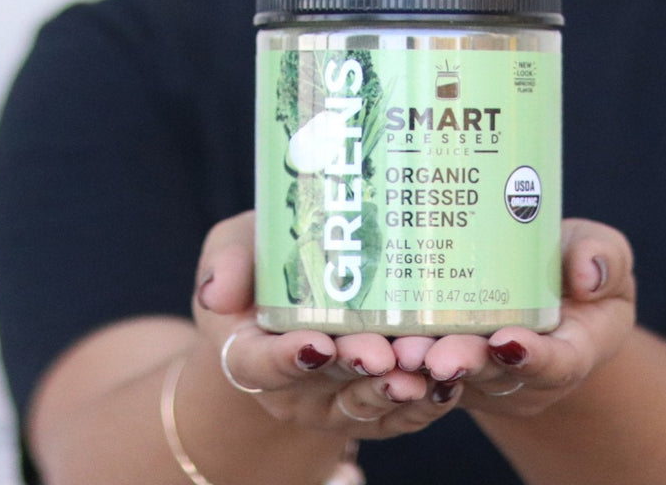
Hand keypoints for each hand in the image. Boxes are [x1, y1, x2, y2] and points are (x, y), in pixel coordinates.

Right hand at [193, 212, 463, 439]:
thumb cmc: (262, 264)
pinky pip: (398, 416)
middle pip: (325, 385)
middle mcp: (290, 388)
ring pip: (366, 404)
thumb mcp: (235, 249)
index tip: (318, 343)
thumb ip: (229, 261)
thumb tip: (219, 291)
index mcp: (249, 352)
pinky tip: (447, 384)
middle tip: (385, 352)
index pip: (261, 364)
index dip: (289, 358)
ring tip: (423, 368)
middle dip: (358, 369)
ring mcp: (332, 402)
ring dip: (396, 389)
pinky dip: (424, 404)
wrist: (290, 299)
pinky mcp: (372, 405)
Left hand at [393, 217, 636, 416]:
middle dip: (464, 364)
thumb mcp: (605, 256)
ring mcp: (485, 376)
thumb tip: (588, 274)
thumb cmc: (577, 267)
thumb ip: (604, 259)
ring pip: (452, 378)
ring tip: (402, 350)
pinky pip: (423, 369)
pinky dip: (403, 358)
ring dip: (425, 367)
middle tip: (437, 355)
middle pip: (494, 377)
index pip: (556, 364)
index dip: (532, 357)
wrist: (548, 291)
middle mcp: (526, 375)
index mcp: (572, 351)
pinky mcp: (448, 365)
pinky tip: (378, 340)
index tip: (507, 341)